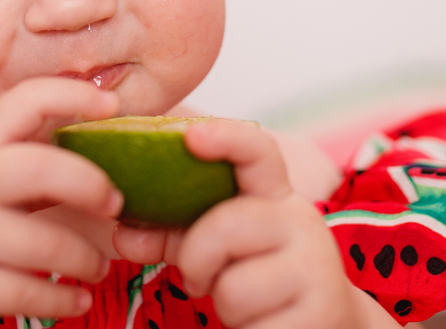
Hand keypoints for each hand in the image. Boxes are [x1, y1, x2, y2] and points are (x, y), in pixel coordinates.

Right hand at [0, 78, 123, 325]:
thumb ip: (31, 150)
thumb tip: (110, 135)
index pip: (23, 101)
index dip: (70, 94)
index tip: (113, 105)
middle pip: (37, 168)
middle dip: (88, 183)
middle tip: (116, 201)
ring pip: (41, 244)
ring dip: (84, 258)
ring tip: (97, 266)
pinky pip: (25, 294)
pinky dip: (63, 301)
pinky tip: (77, 300)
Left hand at [115, 122, 377, 328]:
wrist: (320, 321)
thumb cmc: (255, 275)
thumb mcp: (212, 246)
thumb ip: (168, 232)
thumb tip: (124, 236)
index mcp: (272, 194)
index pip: (256, 152)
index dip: (225, 138)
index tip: (192, 135)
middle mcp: (300, 221)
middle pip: (225, 226)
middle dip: (197, 259)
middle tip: (201, 277)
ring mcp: (316, 267)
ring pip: (235, 286)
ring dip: (222, 302)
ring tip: (241, 302)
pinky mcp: (321, 311)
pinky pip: (254, 325)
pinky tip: (261, 322)